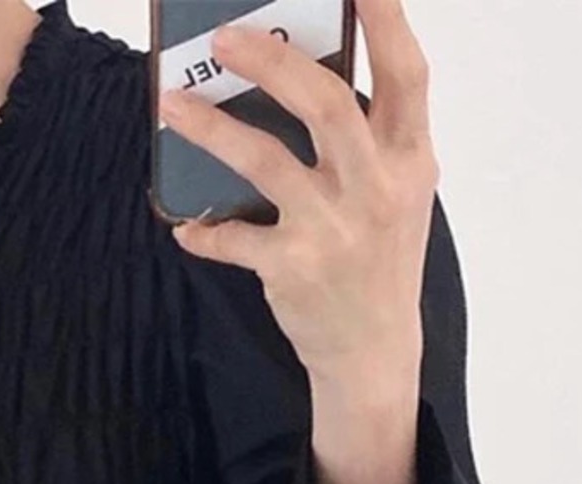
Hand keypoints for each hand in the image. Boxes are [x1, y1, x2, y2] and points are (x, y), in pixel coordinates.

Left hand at [159, 0, 437, 379]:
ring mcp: (334, 228)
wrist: (372, 352)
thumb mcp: (397, 191)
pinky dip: (205, 230)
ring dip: (213, 128)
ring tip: (172, 105)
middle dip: (273, 61)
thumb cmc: (378, 258)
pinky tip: (187, 226)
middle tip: (224, 37)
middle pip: (327, 103)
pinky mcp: (294, 268)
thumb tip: (299, 72)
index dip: (386, 18)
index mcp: (409, 158)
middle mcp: (376, 187)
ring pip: (267, 161)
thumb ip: (370, 136)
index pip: (407, 73)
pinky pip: (234, 237)